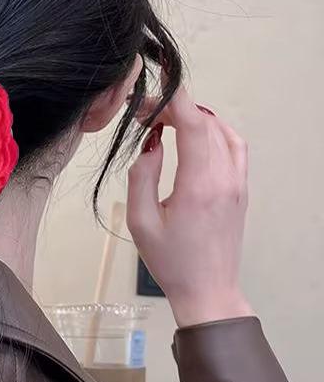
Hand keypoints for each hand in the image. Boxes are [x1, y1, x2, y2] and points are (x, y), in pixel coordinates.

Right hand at [126, 86, 253, 327]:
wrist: (207, 290)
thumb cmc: (171, 261)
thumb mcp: (140, 221)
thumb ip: (142, 175)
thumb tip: (152, 143)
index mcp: (199, 185)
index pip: (193, 122)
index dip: (172, 98)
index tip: (151, 91)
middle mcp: (225, 179)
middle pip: (205, 122)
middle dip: (174, 108)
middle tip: (144, 115)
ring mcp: (238, 183)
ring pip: (222, 130)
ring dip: (194, 117)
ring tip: (165, 122)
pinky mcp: (241, 189)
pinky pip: (235, 146)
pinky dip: (215, 130)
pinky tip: (195, 135)